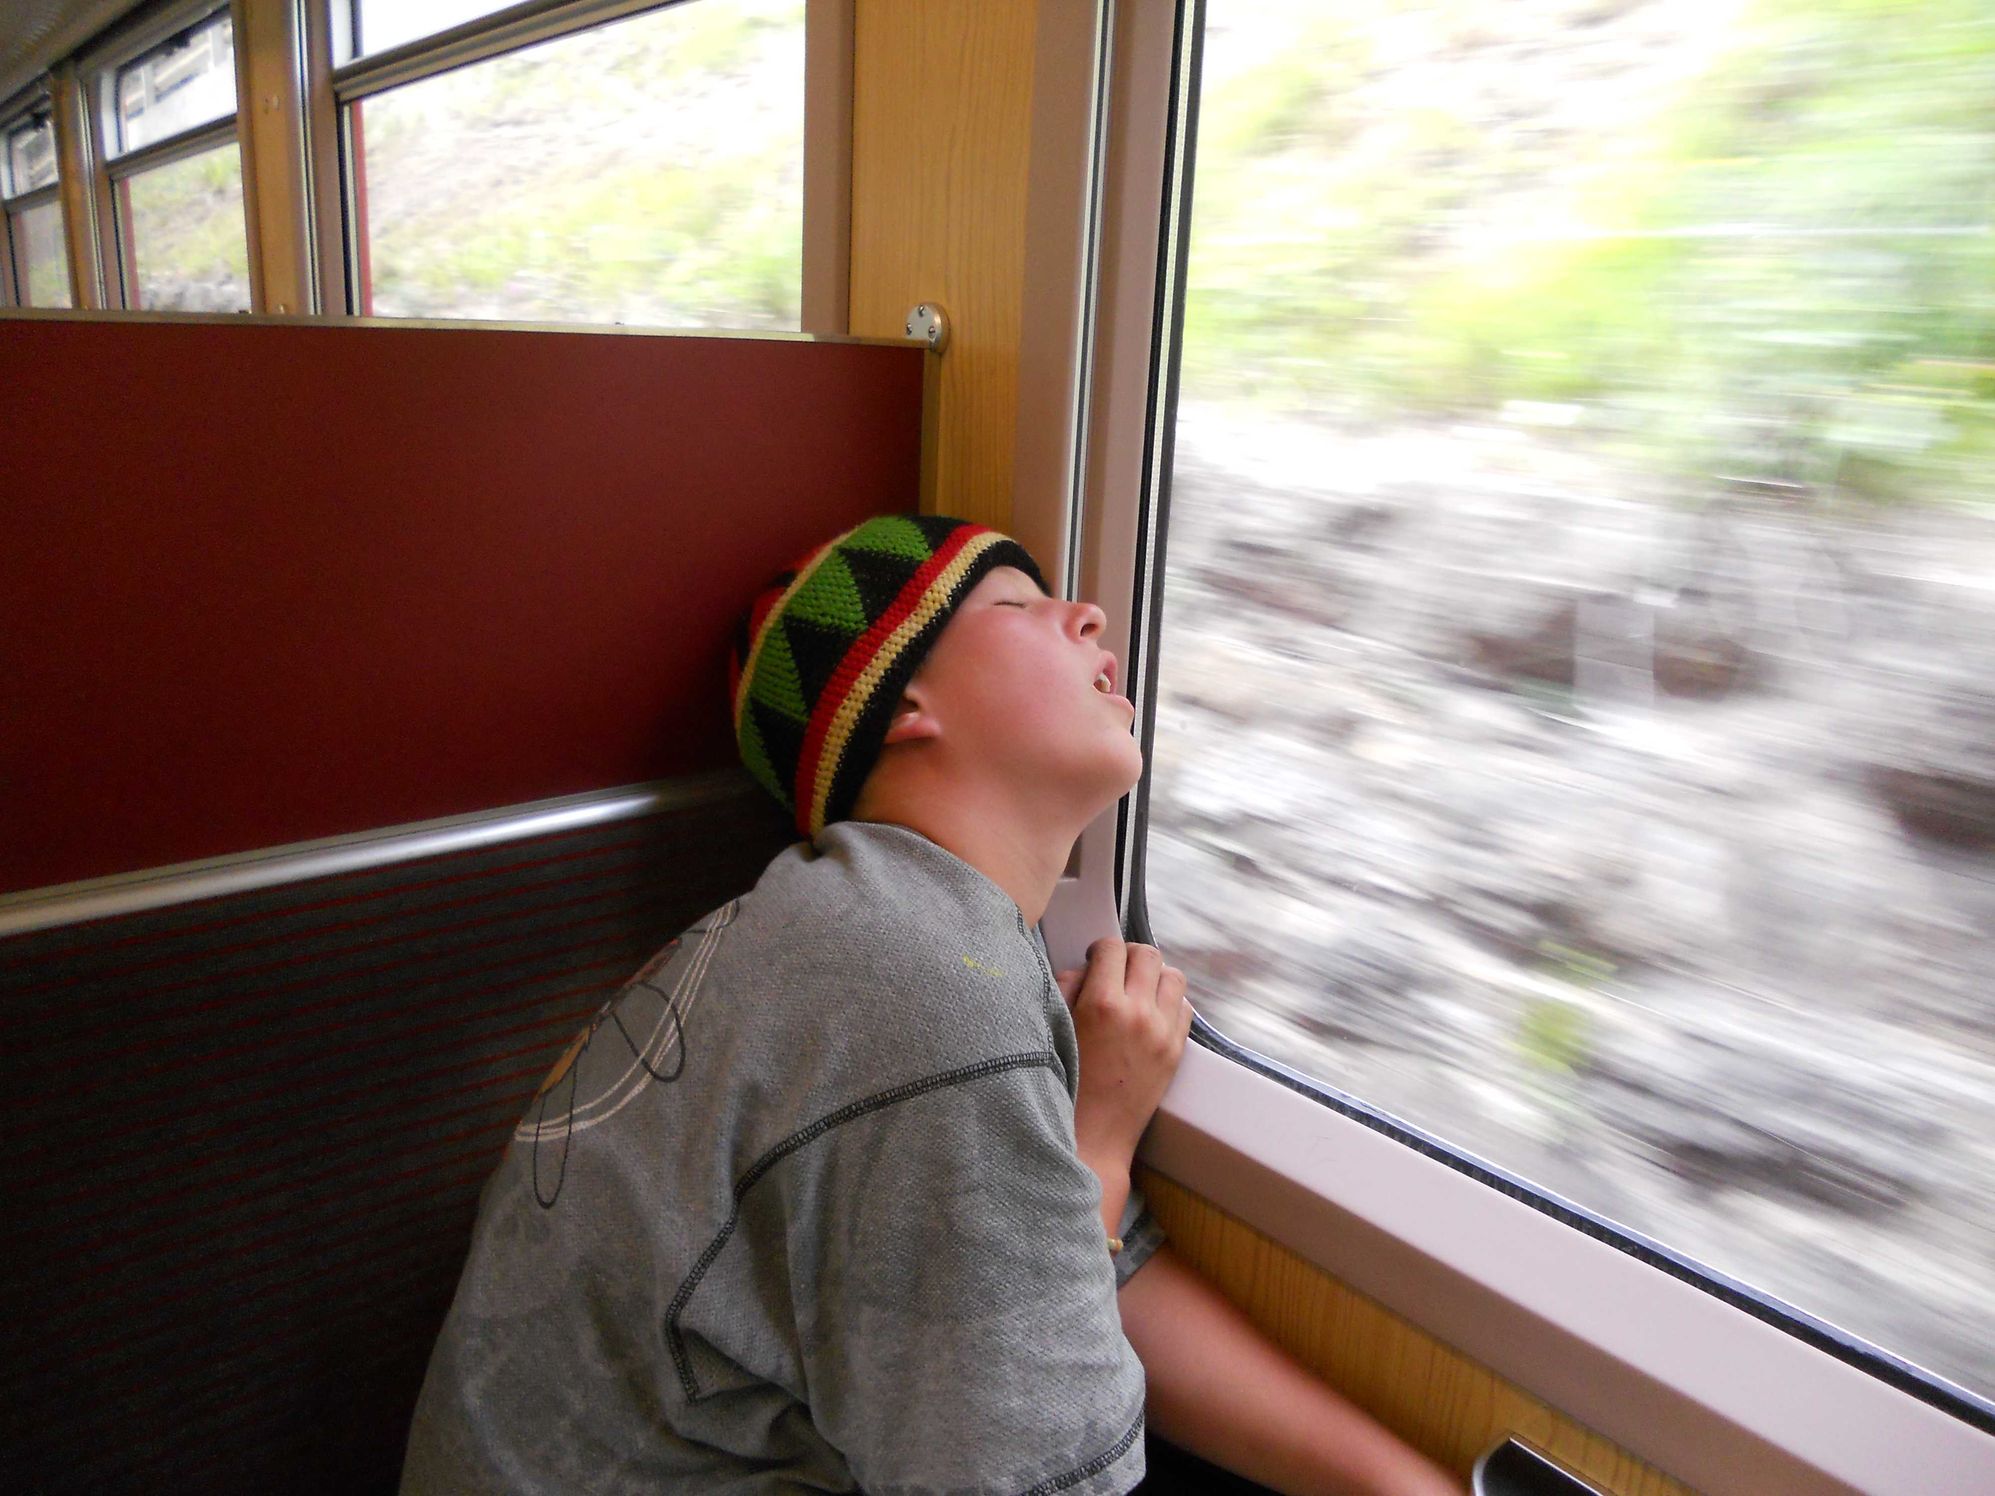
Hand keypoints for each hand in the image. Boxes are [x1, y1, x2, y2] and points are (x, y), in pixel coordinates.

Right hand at [1056, 939, 1193, 1182]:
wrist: (1092, 1136)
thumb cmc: (1064, 1084)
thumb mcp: (1055, 1027)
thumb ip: (1068, 987)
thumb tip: (1087, 967)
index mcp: (1101, 1004)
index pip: (1112, 948)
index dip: (1100, 949)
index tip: (1094, 958)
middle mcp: (1137, 1014)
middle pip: (1148, 954)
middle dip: (1129, 955)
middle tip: (1117, 970)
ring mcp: (1162, 1033)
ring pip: (1174, 976)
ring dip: (1155, 976)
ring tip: (1138, 990)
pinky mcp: (1176, 1052)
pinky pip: (1185, 1007)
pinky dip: (1170, 1003)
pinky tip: (1151, 1014)